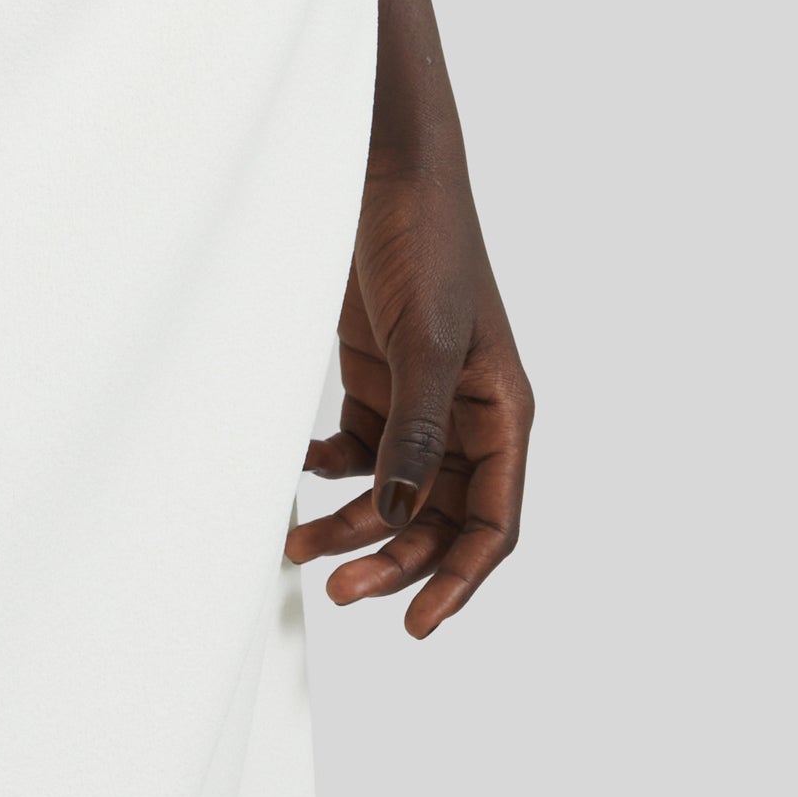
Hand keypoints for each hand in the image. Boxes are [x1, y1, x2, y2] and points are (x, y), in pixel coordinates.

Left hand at [285, 142, 531, 636]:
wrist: (386, 171)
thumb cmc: (428, 244)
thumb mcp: (425, 340)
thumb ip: (414, 431)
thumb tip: (396, 516)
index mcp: (501, 413)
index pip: (492, 521)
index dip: (460, 580)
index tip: (417, 625)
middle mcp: (465, 416)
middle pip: (437, 519)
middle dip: (392, 560)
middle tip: (338, 590)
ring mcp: (420, 400)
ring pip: (392, 492)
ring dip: (351, 524)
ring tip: (298, 545)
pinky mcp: (378, 379)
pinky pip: (358, 451)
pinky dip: (330, 472)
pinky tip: (296, 475)